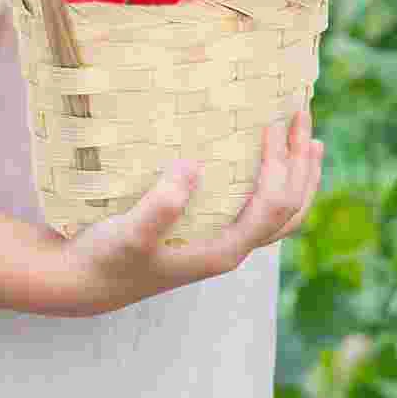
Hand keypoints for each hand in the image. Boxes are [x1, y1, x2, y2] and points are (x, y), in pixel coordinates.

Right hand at [53, 108, 323, 317]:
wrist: (87, 281)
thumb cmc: (108, 257)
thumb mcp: (130, 232)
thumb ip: (161, 206)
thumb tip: (193, 167)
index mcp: (223, 249)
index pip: (271, 205)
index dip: (279, 164)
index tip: (272, 123)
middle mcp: (231, 247)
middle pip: (289, 209)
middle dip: (301, 164)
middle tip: (303, 116)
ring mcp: (224, 241)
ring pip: (281, 214)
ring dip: (299, 176)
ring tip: (308, 142)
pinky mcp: (210, 233)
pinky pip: (260, 211)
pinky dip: (277, 185)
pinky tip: (266, 163)